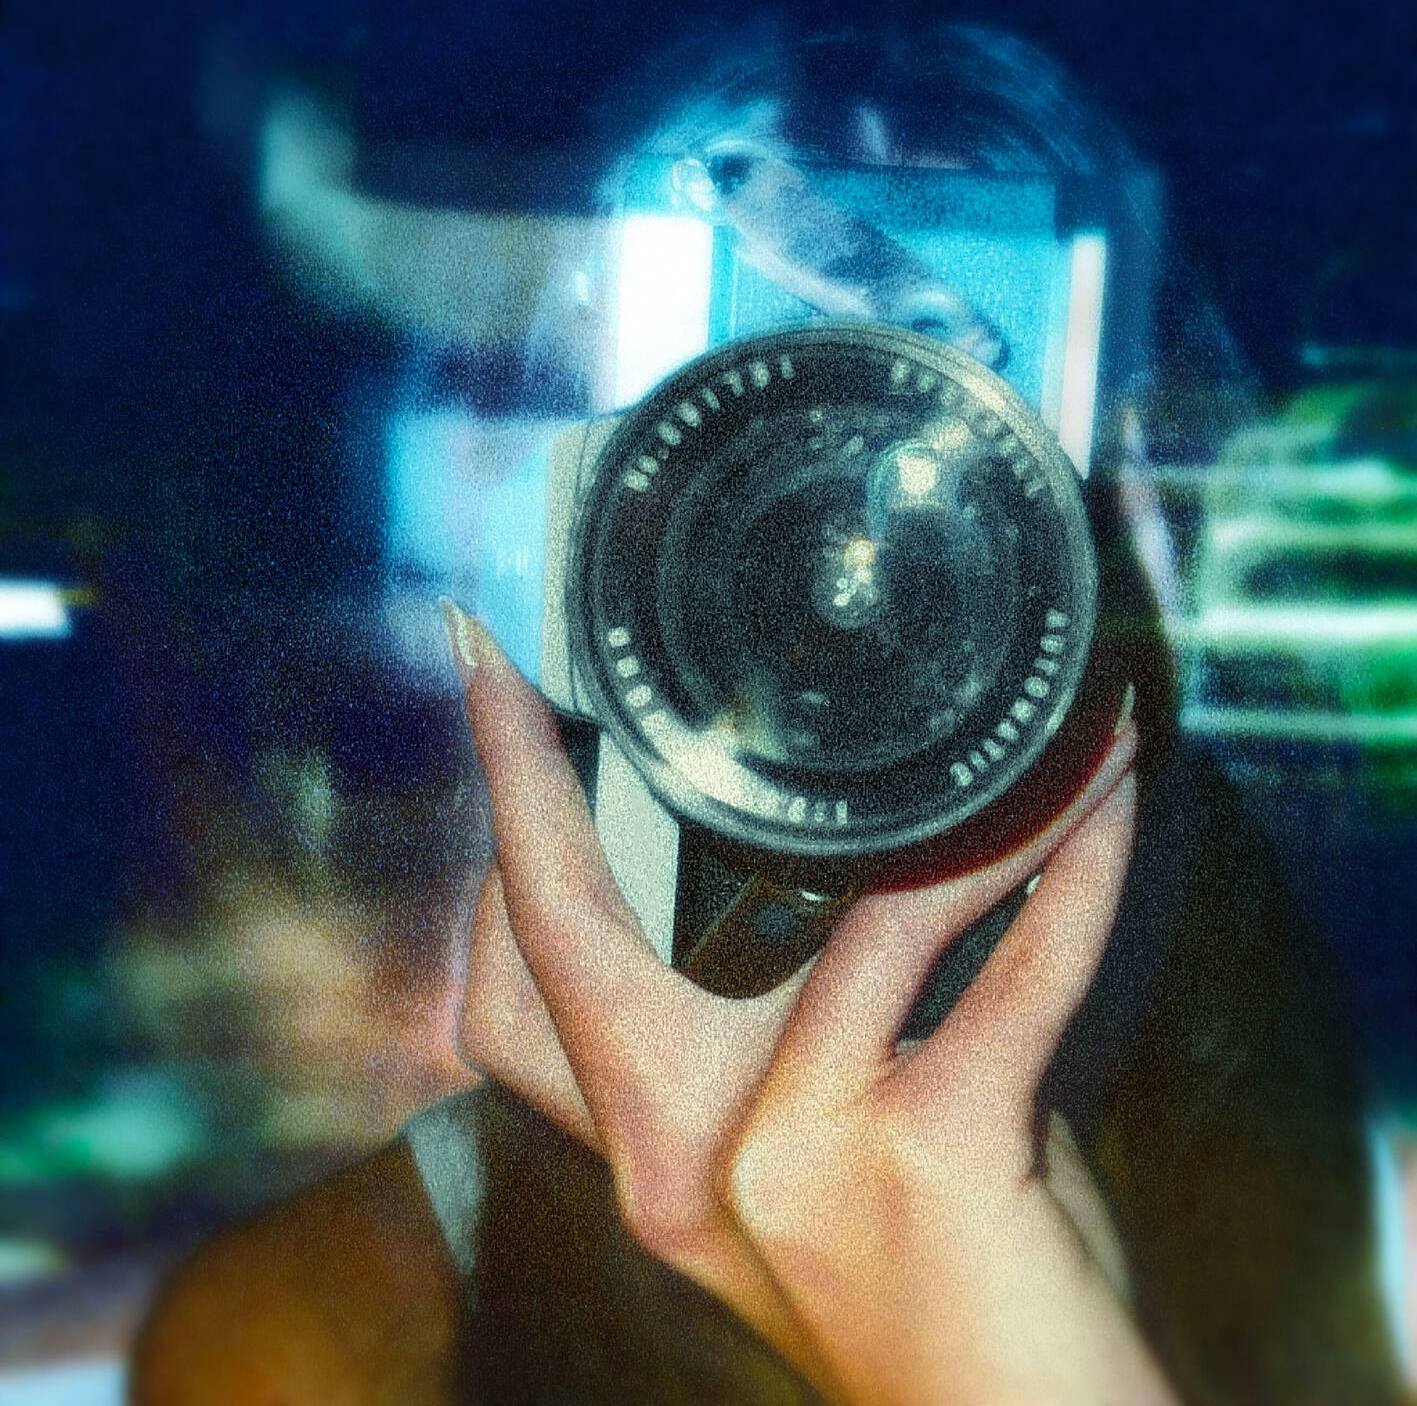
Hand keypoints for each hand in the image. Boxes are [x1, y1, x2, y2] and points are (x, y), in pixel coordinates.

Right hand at [443, 601, 1177, 1404]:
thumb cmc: (934, 1321)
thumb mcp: (811, 1185)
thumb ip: (787, 1052)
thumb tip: (834, 882)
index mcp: (650, 1166)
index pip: (508, 999)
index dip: (487, 855)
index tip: (481, 711)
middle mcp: (680, 1164)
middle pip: (566, 935)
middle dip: (534, 784)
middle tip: (535, 668)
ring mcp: (789, 1156)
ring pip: (859, 907)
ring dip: (964, 806)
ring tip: (1013, 731)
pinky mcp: (923, 1159)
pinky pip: (1009, 968)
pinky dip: (1070, 873)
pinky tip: (1103, 809)